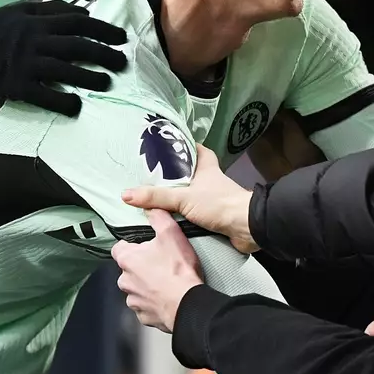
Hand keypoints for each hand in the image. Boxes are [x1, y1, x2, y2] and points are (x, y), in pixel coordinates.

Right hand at [0, 0, 127, 115]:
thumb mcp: (18, 10)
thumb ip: (48, 10)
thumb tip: (81, 12)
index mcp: (36, 21)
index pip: (78, 22)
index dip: (102, 30)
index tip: (120, 37)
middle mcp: (34, 40)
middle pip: (77, 46)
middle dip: (104, 54)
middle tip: (121, 62)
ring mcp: (25, 63)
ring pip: (66, 70)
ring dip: (90, 78)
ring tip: (106, 83)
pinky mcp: (15, 85)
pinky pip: (44, 94)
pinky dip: (63, 101)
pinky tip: (76, 106)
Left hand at [111, 209, 204, 331]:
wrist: (188, 303)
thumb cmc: (177, 270)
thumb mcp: (171, 233)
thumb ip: (158, 216)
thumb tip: (151, 207)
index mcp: (128, 259)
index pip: (118, 248)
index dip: (131, 246)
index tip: (144, 246)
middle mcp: (125, 281)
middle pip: (128, 269)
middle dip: (141, 267)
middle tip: (160, 264)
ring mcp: (133, 300)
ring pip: (136, 289)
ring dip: (146, 286)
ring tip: (166, 282)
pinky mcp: (142, 316)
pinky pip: (144, 306)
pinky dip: (153, 302)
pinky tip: (166, 297)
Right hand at [122, 146, 256, 253]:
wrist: (246, 228)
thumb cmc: (217, 203)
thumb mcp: (182, 197)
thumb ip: (156, 197)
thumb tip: (126, 194)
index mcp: (207, 168)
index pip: (198, 150)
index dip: (186, 145)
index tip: (170, 146)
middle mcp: (211, 180)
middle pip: (193, 172)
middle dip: (177, 175)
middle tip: (155, 176)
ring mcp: (214, 199)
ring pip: (194, 194)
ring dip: (180, 197)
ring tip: (157, 198)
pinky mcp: (216, 216)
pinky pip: (196, 213)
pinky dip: (185, 216)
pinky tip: (171, 219)